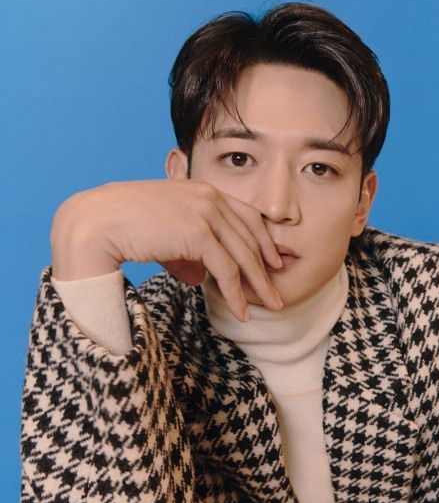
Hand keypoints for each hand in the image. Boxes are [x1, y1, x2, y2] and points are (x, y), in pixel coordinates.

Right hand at [50, 180, 283, 320]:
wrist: (97, 222)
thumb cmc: (123, 226)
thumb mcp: (164, 234)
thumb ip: (186, 252)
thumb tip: (199, 278)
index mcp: (203, 190)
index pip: (246, 216)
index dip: (263, 242)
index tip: (273, 263)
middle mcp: (209, 197)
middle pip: (250, 237)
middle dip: (266, 269)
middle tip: (277, 293)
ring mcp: (205, 212)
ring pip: (243, 256)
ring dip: (258, 285)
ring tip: (270, 307)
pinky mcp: (198, 233)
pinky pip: (226, 270)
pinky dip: (236, 294)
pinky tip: (242, 312)